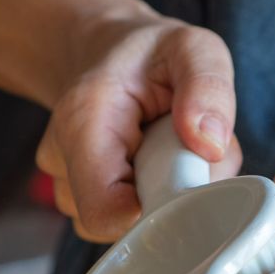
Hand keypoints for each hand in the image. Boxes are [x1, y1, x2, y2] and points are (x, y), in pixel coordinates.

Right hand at [36, 8, 241, 240]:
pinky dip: (154, 197)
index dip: (154, 212)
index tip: (184, 180)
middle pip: (124, 225)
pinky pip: (129, 219)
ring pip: (130, 225)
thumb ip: (208, 87)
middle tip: (184, 148)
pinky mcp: (86, 201)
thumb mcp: (193, 48)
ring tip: (167, 147)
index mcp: (82, 123)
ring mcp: (69, 186)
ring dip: (165, 195)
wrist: (107, 53)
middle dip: (171, 196)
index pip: (105, 213)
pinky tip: (154, 161)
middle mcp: (64, 161)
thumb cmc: (152, 54)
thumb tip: (210, 145)